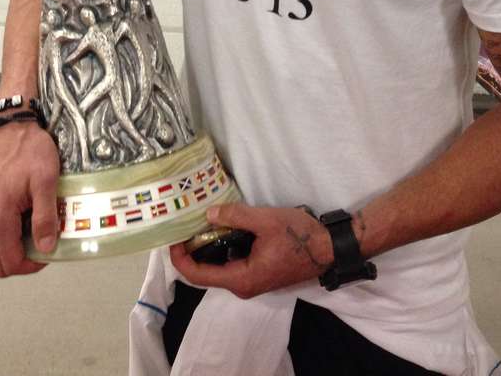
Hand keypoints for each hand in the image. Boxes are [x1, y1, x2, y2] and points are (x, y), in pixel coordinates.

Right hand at [0, 120, 59, 277]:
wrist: (13, 128)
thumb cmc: (31, 152)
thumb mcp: (46, 181)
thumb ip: (45, 217)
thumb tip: (46, 249)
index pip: (11, 263)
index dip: (33, 265)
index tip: (50, 249)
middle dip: (22, 262)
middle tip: (43, 243)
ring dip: (11, 251)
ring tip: (34, 233)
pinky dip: (4, 239)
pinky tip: (23, 221)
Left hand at [169, 202, 333, 298]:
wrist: (328, 248)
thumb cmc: (298, 236)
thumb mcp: (266, 220)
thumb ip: (235, 216)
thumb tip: (208, 214)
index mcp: (241, 279)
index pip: (198, 275)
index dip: (180, 258)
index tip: (172, 237)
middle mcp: (242, 286)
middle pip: (205, 272)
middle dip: (192, 249)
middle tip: (185, 222)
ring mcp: (251, 281)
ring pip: (218, 267)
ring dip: (207, 247)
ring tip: (200, 220)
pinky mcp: (258, 273)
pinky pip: (231, 263)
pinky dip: (221, 247)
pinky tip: (222, 226)